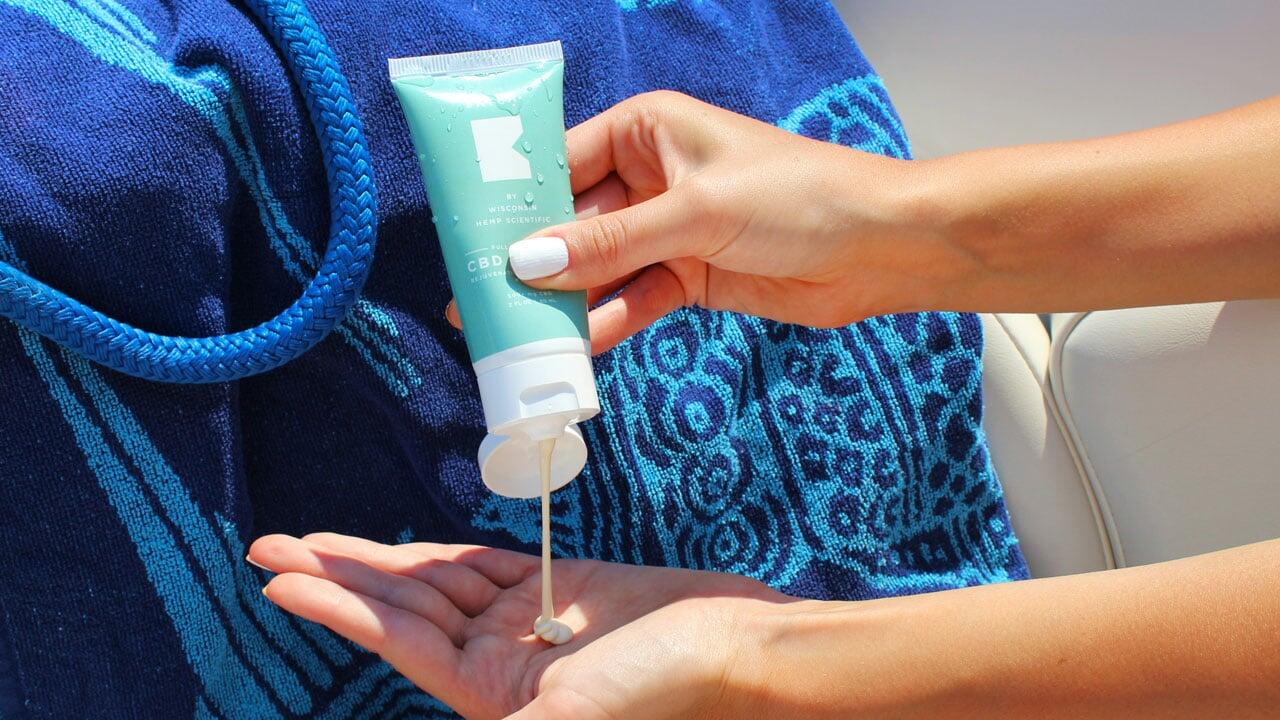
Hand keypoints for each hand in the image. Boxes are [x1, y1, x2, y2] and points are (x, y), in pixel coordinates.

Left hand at [248, 533, 788, 719]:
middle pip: (402, 611)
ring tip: (313, 540)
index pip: (395, 644)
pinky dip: (440, 555)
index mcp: (492, 699)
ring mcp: (525, 624)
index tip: (280, 578)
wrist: (737, 645)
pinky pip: (482, 565)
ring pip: (435, 584)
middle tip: (269, 547)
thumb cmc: (663, 689)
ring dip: (378, 561)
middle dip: (338, 578)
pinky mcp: (556, 587)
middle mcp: (499, 664)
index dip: (336, 607)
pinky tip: (400, 548)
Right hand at [447, 90, 947, 352]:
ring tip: (518, 338)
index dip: (514, 203)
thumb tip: (529, 262)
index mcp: (645, 130)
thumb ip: (611, 241)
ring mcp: (668, 230)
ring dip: (567, 303)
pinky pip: (634, 299)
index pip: (561, 162)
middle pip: (573, 222)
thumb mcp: (695, 211)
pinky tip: (578, 349)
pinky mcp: (689, 276)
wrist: (878, 248)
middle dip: (534, 263)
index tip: (469, 242)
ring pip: (600, 268)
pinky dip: (610, 323)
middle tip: (480, 302)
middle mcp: (650, 177)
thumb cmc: (797, 195)